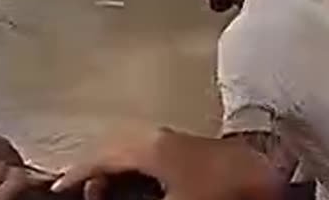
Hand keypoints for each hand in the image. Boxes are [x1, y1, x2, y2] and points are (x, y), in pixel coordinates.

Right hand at [53, 130, 278, 199]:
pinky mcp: (205, 150)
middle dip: (98, 166)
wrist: (271, 181)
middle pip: (120, 147)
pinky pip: (160, 155)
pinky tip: (144, 185)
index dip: (77, 173)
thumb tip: (101, 192)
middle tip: (80, 187)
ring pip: (140, 150)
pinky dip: (142, 169)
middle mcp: (167, 136)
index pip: (103, 156)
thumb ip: (128, 197)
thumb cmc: (217, 191)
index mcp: (152, 145)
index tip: (57, 187)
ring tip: (106, 188)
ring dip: (121, 168)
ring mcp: (188, 141)